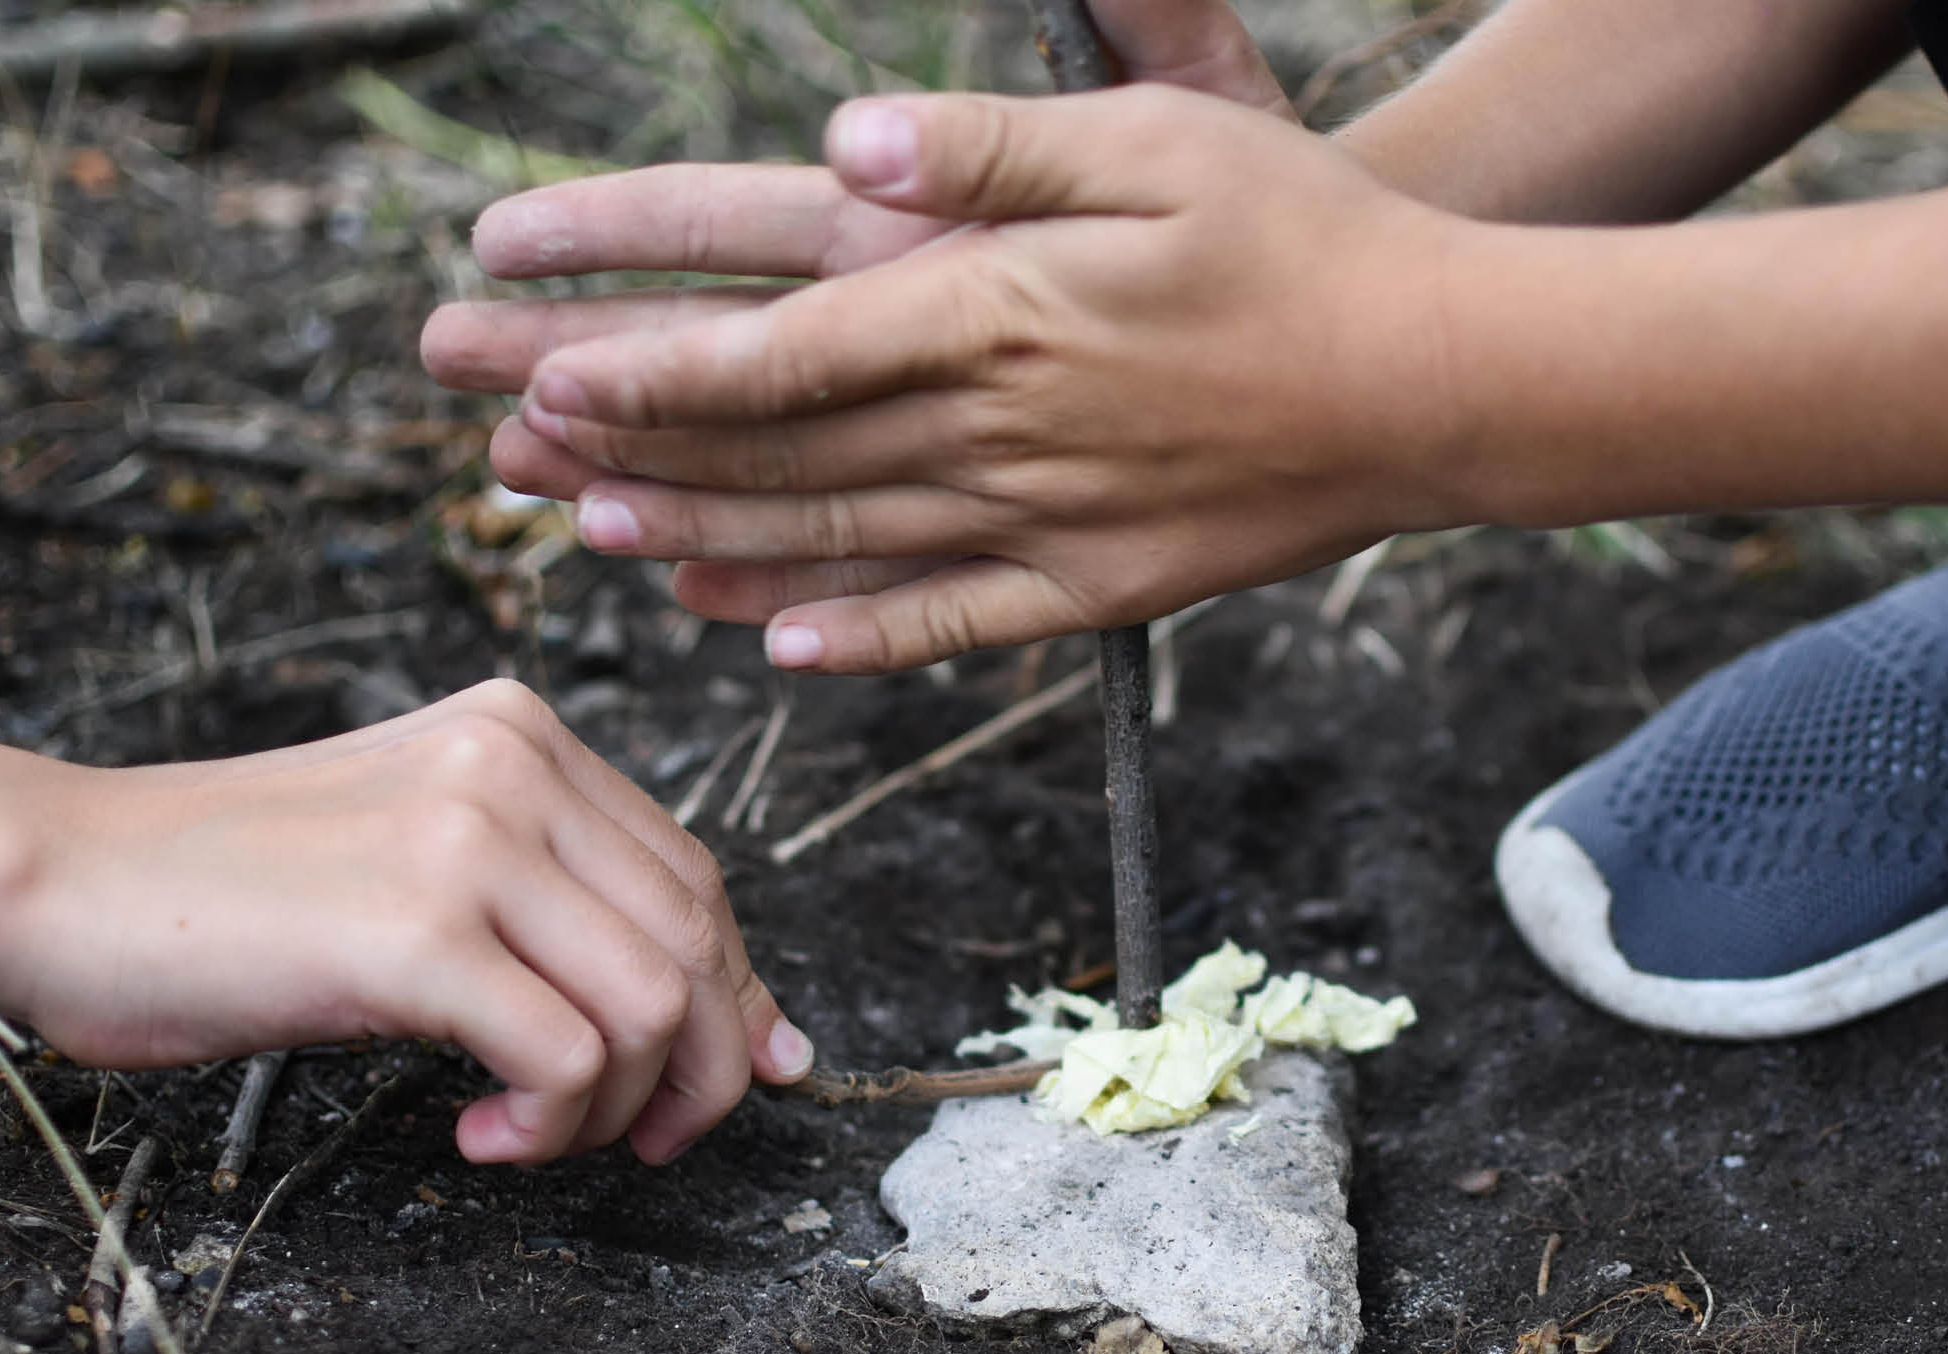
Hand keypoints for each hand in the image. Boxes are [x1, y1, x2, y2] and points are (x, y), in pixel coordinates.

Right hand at [0, 680, 803, 1165]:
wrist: (54, 878)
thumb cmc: (221, 889)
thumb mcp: (413, 851)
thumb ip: (549, 902)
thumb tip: (722, 1010)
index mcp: (521, 734)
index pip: (691, 875)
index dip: (729, 991)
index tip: (736, 1068)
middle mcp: (513, 765)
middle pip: (697, 939)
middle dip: (701, 1065)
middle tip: (645, 1138)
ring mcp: (469, 838)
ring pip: (653, 1003)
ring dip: (616, 1106)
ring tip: (532, 1134)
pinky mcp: (418, 928)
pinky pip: (569, 1053)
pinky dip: (551, 1121)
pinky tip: (480, 1131)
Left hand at [419, 0, 1298, 668]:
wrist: (1446, 378)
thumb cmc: (1304, 229)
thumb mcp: (1156, 136)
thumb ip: (988, 147)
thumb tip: (838, 150)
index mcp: (995, 308)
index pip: (777, 349)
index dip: (647, 364)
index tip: (541, 367)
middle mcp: (999, 429)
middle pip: (777, 451)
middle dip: (626, 450)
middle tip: (500, 456)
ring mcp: (1047, 522)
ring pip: (840, 544)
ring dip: (705, 543)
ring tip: (597, 543)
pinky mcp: (1101, 587)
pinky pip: (955, 624)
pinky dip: (860, 638)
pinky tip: (782, 647)